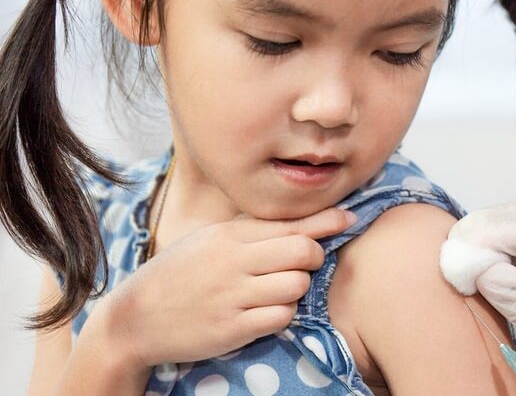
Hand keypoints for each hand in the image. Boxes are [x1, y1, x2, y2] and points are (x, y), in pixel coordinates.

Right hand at [91, 207, 355, 368]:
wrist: (134, 319)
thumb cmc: (177, 276)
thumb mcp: (208, 242)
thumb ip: (250, 233)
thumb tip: (299, 224)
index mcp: (228, 236)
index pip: (290, 224)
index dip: (326, 222)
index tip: (349, 219)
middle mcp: (232, 262)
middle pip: (303, 251)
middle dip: (315, 257)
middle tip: (307, 264)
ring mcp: (232, 296)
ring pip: (296, 286)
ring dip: (297, 289)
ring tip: (278, 291)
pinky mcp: (232, 328)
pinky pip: (281, 317)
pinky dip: (283, 314)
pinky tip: (267, 312)